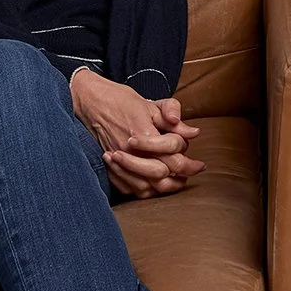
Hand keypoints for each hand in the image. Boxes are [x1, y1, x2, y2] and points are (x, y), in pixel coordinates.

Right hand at [69, 71, 202, 197]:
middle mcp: (130, 151)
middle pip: (161, 173)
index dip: (188, 160)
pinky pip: (131, 189)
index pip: (172, 153)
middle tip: (195, 171)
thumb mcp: (151, 104)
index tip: (200, 164)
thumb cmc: (122, 101)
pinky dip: (147, 190)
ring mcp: (119, 162)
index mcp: (142, 132)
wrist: (91, 103)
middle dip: (182, 174)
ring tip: (180, 181)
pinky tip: (158, 184)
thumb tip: (193, 132)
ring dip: (167, 186)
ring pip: (147, 186)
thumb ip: (173, 116)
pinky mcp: (111, 168)